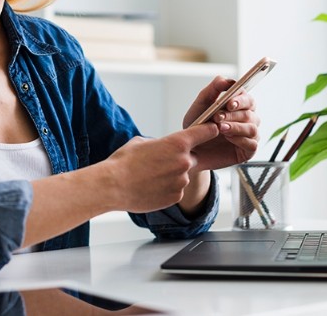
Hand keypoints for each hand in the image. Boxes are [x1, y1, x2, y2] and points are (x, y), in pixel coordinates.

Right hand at [102, 124, 219, 212]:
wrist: (113, 186)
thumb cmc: (123, 162)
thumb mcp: (141, 142)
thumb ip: (159, 144)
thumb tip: (162, 148)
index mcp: (177, 143)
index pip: (203, 133)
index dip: (209, 130)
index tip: (213, 129)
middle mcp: (184, 162)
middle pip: (192, 158)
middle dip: (181, 159)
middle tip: (162, 162)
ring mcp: (181, 181)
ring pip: (182, 176)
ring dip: (171, 175)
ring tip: (149, 176)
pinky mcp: (175, 197)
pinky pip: (176, 190)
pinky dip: (166, 189)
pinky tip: (150, 187)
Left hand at [182, 76, 260, 170]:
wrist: (192, 148)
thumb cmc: (198, 124)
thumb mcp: (200, 105)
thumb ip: (212, 90)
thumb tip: (225, 80)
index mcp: (239, 105)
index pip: (246, 97)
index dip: (240, 99)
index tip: (228, 103)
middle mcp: (247, 118)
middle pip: (251, 112)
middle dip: (234, 114)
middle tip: (218, 117)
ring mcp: (249, 134)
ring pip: (252, 128)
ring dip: (236, 127)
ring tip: (220, 128)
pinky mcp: (249, 150)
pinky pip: (252, 144)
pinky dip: (240, 140)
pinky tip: (228, 138)